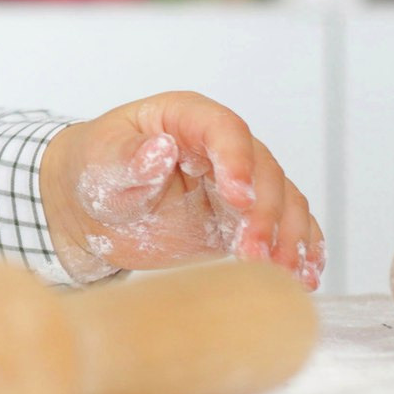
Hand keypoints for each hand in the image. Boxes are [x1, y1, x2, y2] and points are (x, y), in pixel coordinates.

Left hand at [39, 92, 323, 289]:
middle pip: (263, 169)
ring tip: (278, 271)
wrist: (92, 208)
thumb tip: (159, 150)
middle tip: (251, 251)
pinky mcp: (241, 219)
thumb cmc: (95, 170)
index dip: (237, 160)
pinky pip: (284, 226)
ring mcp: (236, 183)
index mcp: (184, 118)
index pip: (224, 129)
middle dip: (263, 212)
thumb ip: (130, 159)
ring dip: (286, 235)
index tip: (238, 197)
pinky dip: (297, 248)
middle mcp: (220, 146)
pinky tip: (302, 274)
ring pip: (282, 199)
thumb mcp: (102, 163)